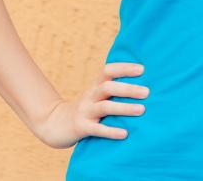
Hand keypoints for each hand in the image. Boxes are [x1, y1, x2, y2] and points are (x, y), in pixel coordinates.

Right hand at [31, 62, 148, 148]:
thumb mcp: (97, 96)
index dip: (124, 68)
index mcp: (95, 86)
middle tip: (147, 92)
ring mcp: (85, 112)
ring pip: (104, 107)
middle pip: (108, 87)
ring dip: (124, 107)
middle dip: (128, 89)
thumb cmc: (86, 109)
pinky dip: (111, 131)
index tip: (142, 69)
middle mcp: (90, 96)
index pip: (108, 70)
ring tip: (142, 110)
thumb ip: (114, 90)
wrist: (55, 124)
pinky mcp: (81, 128)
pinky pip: (97, 129)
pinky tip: (125, 134)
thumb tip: (144, 87)